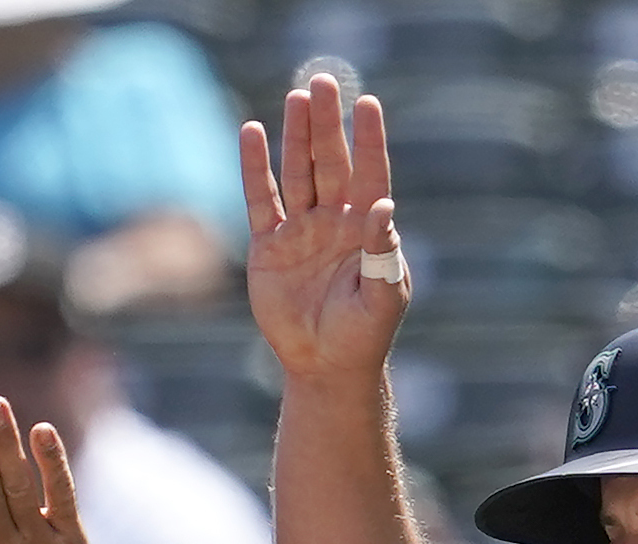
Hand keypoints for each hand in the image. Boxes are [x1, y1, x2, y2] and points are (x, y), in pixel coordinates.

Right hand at [241, 71, 409, 383]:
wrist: (325, 367)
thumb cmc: (364, 335)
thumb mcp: (382, 298)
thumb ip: (383, 253)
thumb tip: (384, 208)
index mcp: (367, 229)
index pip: (371, 173)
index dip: (369, 139)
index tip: (368, 103)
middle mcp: (335, 221)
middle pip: (330, 162)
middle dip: (327, 124)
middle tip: (322, 82)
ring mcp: (301, 230)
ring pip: (297, 173)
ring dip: (296, 136)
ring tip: (296, 97)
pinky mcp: (269, 246)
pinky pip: (260, 200)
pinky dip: (255, 168)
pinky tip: (252, 133)